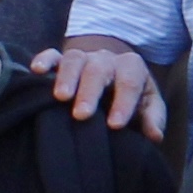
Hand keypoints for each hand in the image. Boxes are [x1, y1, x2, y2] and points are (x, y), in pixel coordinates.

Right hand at [39, 35, 166, 136]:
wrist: (113, 75)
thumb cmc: (131, 96)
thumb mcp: (147, 105)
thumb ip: (152, 119)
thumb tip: (155, 136)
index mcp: (131, 67)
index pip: (130, 82)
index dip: (123, 102)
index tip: (114, 125)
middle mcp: (106, 59)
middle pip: (98, 69)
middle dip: (89, 92)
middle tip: (81, 115)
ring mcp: (83, 57)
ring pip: (74, 60)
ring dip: (66, 77)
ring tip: (60, 98)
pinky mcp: (62, 60)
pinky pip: (53, 55)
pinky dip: (44, 60)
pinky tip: (37, 71)